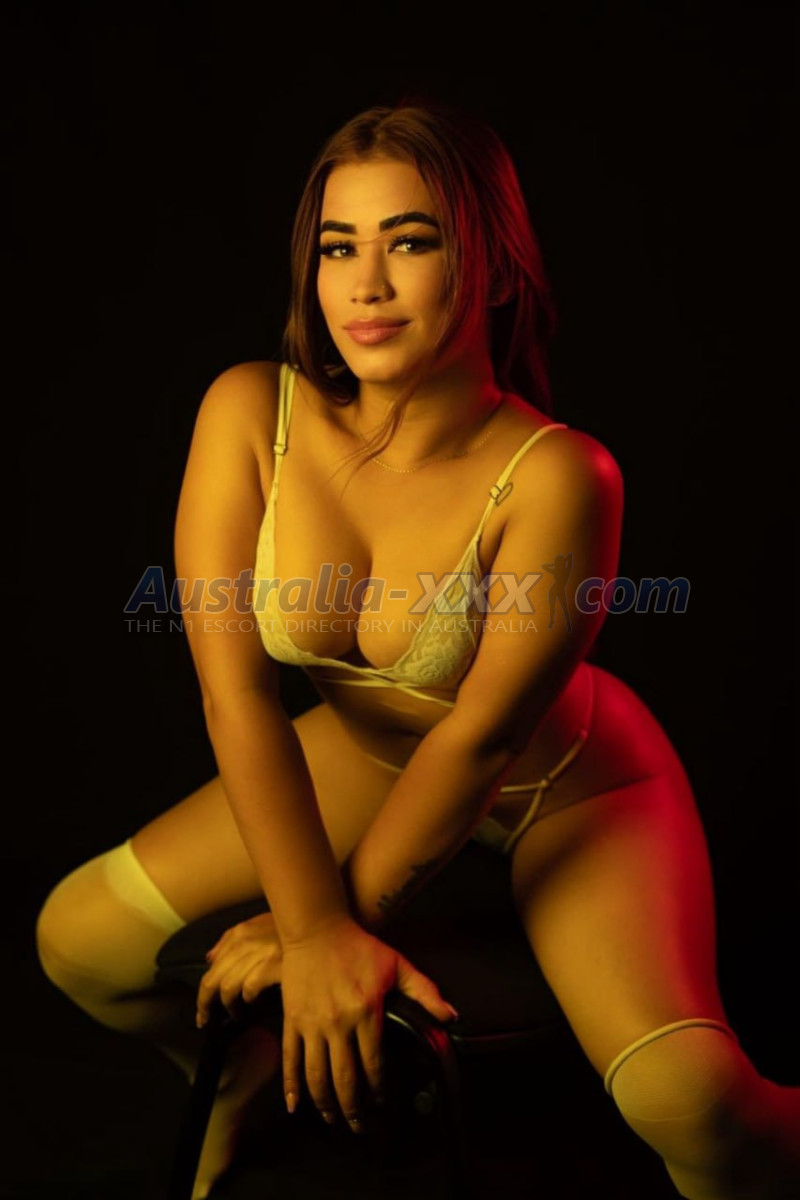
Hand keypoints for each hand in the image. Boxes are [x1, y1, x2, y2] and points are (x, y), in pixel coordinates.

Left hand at [196, 911, 282, 1026]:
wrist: (322, 926)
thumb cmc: (292, 928)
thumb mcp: (261, 925)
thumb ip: (232, 940)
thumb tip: (209, 958)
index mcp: (243, 931)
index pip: (213, 964)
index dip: (203, 990)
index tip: (203, 1009)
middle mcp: (248, 941)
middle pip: (214, 978)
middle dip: (205, 1003)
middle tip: (206, 1019)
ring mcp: (261, 953)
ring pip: (229, 986)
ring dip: (229, 1004)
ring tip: (235, 1014)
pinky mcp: (275, 965)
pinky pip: (250, 986)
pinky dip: (247, 997)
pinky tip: (252, 1002)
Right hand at [279, 914, 457, 1133]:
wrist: (317, 928)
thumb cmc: (358, 946)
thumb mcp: (397, 965)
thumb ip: (424, 992)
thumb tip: (450, 1017)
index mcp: (365, 1013)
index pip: (373, 1064)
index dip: (378, 1089)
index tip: (382, 1103)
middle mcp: (337, 1024)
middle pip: (344, 1079)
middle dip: (353, 1109)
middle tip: (359, 1126)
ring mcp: (312, 1024)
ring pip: (316, 1076)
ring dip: (325, 1104)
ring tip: (333, 1120)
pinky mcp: (293, 1019)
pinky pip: (291, 1059)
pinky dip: (291, 1086)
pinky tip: (295, 1105)